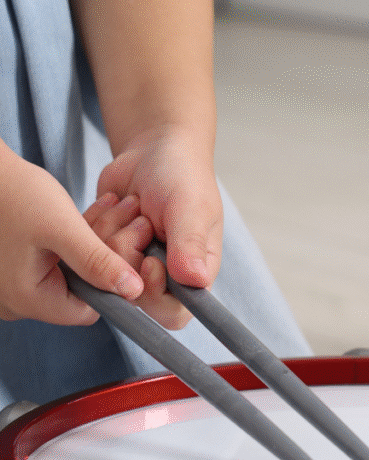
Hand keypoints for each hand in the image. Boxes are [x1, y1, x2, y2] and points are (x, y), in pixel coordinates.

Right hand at [0, 148, 144, 323]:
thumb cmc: (14, 193)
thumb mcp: (62, 227)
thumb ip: (98, 261)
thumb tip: (134, 291)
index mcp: (26, 299)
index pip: (91, 306)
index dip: (116, 278)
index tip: (135, 245)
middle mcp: (18, 299)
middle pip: (86, 285)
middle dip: (112, 249)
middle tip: (133, 215)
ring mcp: (18, 282)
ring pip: (78, 268)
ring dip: (102, 237)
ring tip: (121, 205)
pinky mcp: (21, 265)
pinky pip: (63, 258)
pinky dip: (84, 236)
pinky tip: (101, 208)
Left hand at [97, 125, 222, 328]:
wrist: (153, 148)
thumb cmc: (182, 175)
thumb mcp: (190, 207)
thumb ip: (191, 245)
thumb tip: (196, 282)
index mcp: (193, 270)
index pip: (175, 312)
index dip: (156, 295)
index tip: (149, 261)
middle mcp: (163, 273)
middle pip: (131, 295)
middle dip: (127, 254)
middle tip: (141, 223)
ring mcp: (131, 261)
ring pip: (102, 273)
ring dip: (111, 233)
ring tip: (132, 206)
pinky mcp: (104, 248)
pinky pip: (82, 252)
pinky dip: (94, 224)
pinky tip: (113, 204)